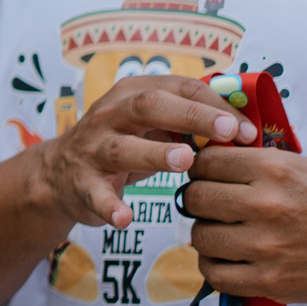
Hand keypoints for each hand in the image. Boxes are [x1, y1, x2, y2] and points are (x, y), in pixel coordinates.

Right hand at [30, 75, 242, 229]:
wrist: (59, 174)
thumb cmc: (122, 144)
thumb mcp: (152, 124)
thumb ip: (191, 122)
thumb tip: (247, 128)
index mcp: (133, 94)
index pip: (180, 88)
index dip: (217, 106)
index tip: (247, 130)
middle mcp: (110, 114)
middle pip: (150, 106)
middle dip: (192, 116)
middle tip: (228, 133)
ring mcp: (93, 148)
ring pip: (123, 147)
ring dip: (154, 153)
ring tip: (185, 161)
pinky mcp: (81, 183)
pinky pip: (96, 194)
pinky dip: (110, 206)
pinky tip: (125, 217)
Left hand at [185, 147, 306, 302]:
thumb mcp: (300, 166)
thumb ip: (254, 162)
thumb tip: (206, 159)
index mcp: (273, 170)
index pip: (205, 163)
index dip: (199, 170)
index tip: (204, 177)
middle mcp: (265, 205)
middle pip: (195, 199)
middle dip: (196, 201)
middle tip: (207, 207)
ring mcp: (266, 245)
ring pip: (200, 237)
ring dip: (205, 236)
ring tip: (219, 234)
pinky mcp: (270, 280)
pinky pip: (216, 275)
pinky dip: (213, 267)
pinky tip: (225, 260)